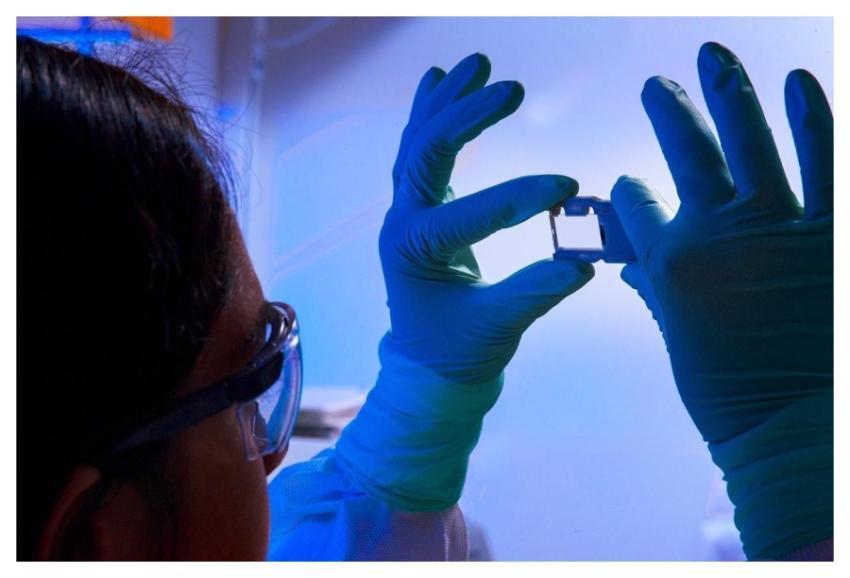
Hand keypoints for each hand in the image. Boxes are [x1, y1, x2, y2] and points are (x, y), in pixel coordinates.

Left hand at [336, 53, 593, 510]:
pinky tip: (438, 79)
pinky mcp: (419, 209)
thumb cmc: (459, 351)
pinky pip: (419, 153)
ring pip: (418, 144)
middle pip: (426, 155)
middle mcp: (402, 225)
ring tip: (475, 63)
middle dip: (467, 117)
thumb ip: (535, 294)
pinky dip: (430, 115)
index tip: (567, 188)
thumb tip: (583, 262)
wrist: (429, 364)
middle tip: (511, 88)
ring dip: (446, 102)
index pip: (466, 215)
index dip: (517, 198)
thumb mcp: (497, 329)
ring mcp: (406, 213)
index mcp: (416, 254)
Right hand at [612, 42, 831, 558]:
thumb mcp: (678, 338)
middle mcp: (716, 234)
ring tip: (715, 55)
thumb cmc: (728, 392)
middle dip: (667, 112)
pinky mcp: (829, 236)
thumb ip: (655, 288)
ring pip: (748, 142)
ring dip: (730, 93)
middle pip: (684, 155)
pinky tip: (800, 81)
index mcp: (668, 263)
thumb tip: (632, 261)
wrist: (797, 428)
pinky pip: (826, 163)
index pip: (633, 203)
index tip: (624, 186)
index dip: (626, 192)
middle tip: (655, 84)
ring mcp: (777, 228)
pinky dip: (814, 119)